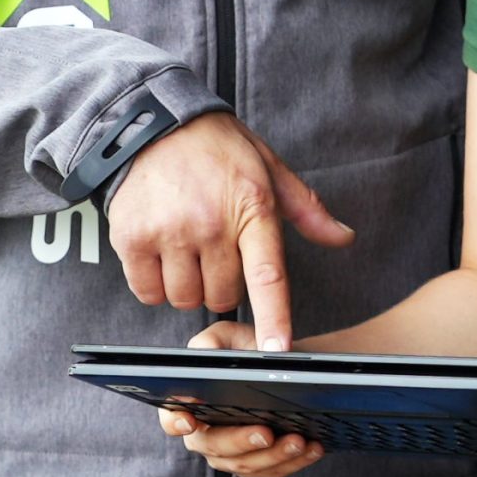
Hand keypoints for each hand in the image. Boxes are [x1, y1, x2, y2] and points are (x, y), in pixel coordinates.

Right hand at [105, 113, 352, 351]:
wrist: (151, 123)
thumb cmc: (215, 148)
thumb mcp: (267, 167)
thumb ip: (305, 209)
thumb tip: (344, 238)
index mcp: (251, 208)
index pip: (267, 274)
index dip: (273, 318)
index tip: (276, 353)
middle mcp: (210, 223)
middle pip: (223, 297)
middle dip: (222, 282)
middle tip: (214, 249)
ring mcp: (169, 232)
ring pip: (185, 299)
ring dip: (187, 285)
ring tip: (185, 247)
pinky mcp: (132, 238)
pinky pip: (148, 292)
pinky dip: (154, 283)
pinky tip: (159, 252)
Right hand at [156, 321, 330, 476]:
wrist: (281, 365)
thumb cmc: (247, 350)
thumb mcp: (228, 337)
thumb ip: (210, 344)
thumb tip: (204, 356)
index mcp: (189, 405)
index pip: (172, 419)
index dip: (175, 422)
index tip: (191, 421)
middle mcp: (204, 435)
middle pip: (217, 448)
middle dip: (242, 441)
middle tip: (266, 432)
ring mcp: (229, 455)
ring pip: (247, 465)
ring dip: (275, 456)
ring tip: (299, 440)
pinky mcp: (256, 465)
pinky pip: (272, 471)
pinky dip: (294, 462)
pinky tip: (313, 448)